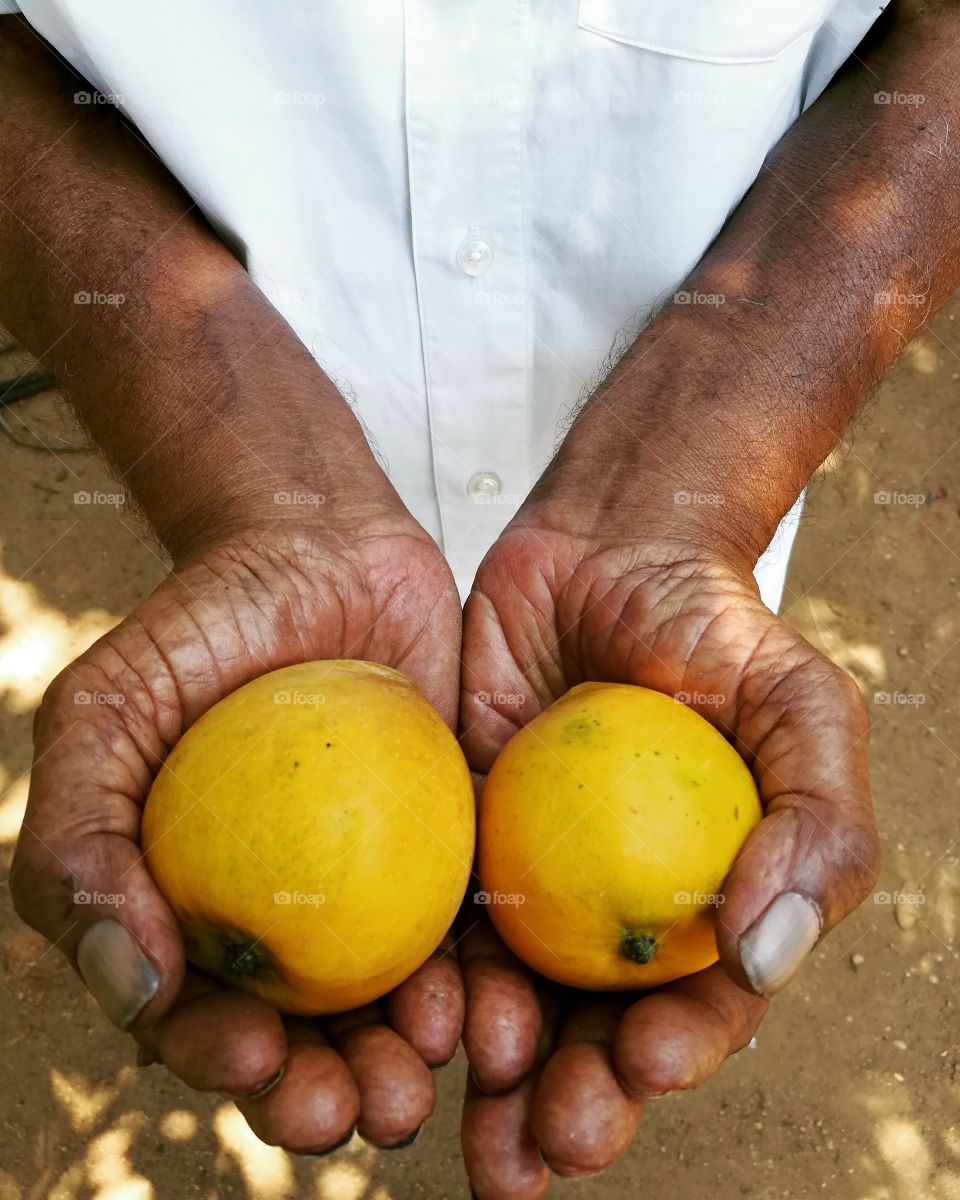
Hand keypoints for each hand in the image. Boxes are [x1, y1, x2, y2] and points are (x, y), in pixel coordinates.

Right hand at [10, 512, 464, 1153]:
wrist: (314, 549)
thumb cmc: (198, 630)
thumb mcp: (106, 714)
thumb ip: (78, 840)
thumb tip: (126, 984)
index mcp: (189, 912)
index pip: (194, 1016)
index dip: (220, 1058)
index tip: (255, 1058)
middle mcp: (283, 920)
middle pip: (302, 1040)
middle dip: (327, 1096)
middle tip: (364, 1108)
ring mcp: (373, 891)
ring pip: (390, 1008)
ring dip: (407, 1060)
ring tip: (427, 1069)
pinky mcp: (448, 850)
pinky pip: (465, 929)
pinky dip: (475, 978)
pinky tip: (485, 1001)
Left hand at [457, 510, 879, 1196]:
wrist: (608, 551)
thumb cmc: (716, 629)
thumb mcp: (802, 711)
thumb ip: (817, 829)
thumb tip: (766, 959)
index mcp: (700, 903)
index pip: (695, 1005)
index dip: (675, 1049)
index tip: (642, 1063)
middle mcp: (610, 909)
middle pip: (592, 1032)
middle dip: (574, 1104)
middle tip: (548, 1143)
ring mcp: (528, 877)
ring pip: (506, 1001)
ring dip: (493, 1078)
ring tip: (478, 1128)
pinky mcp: (456, 837)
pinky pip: (437, 921)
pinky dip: (427, 982)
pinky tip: (416, 1022)